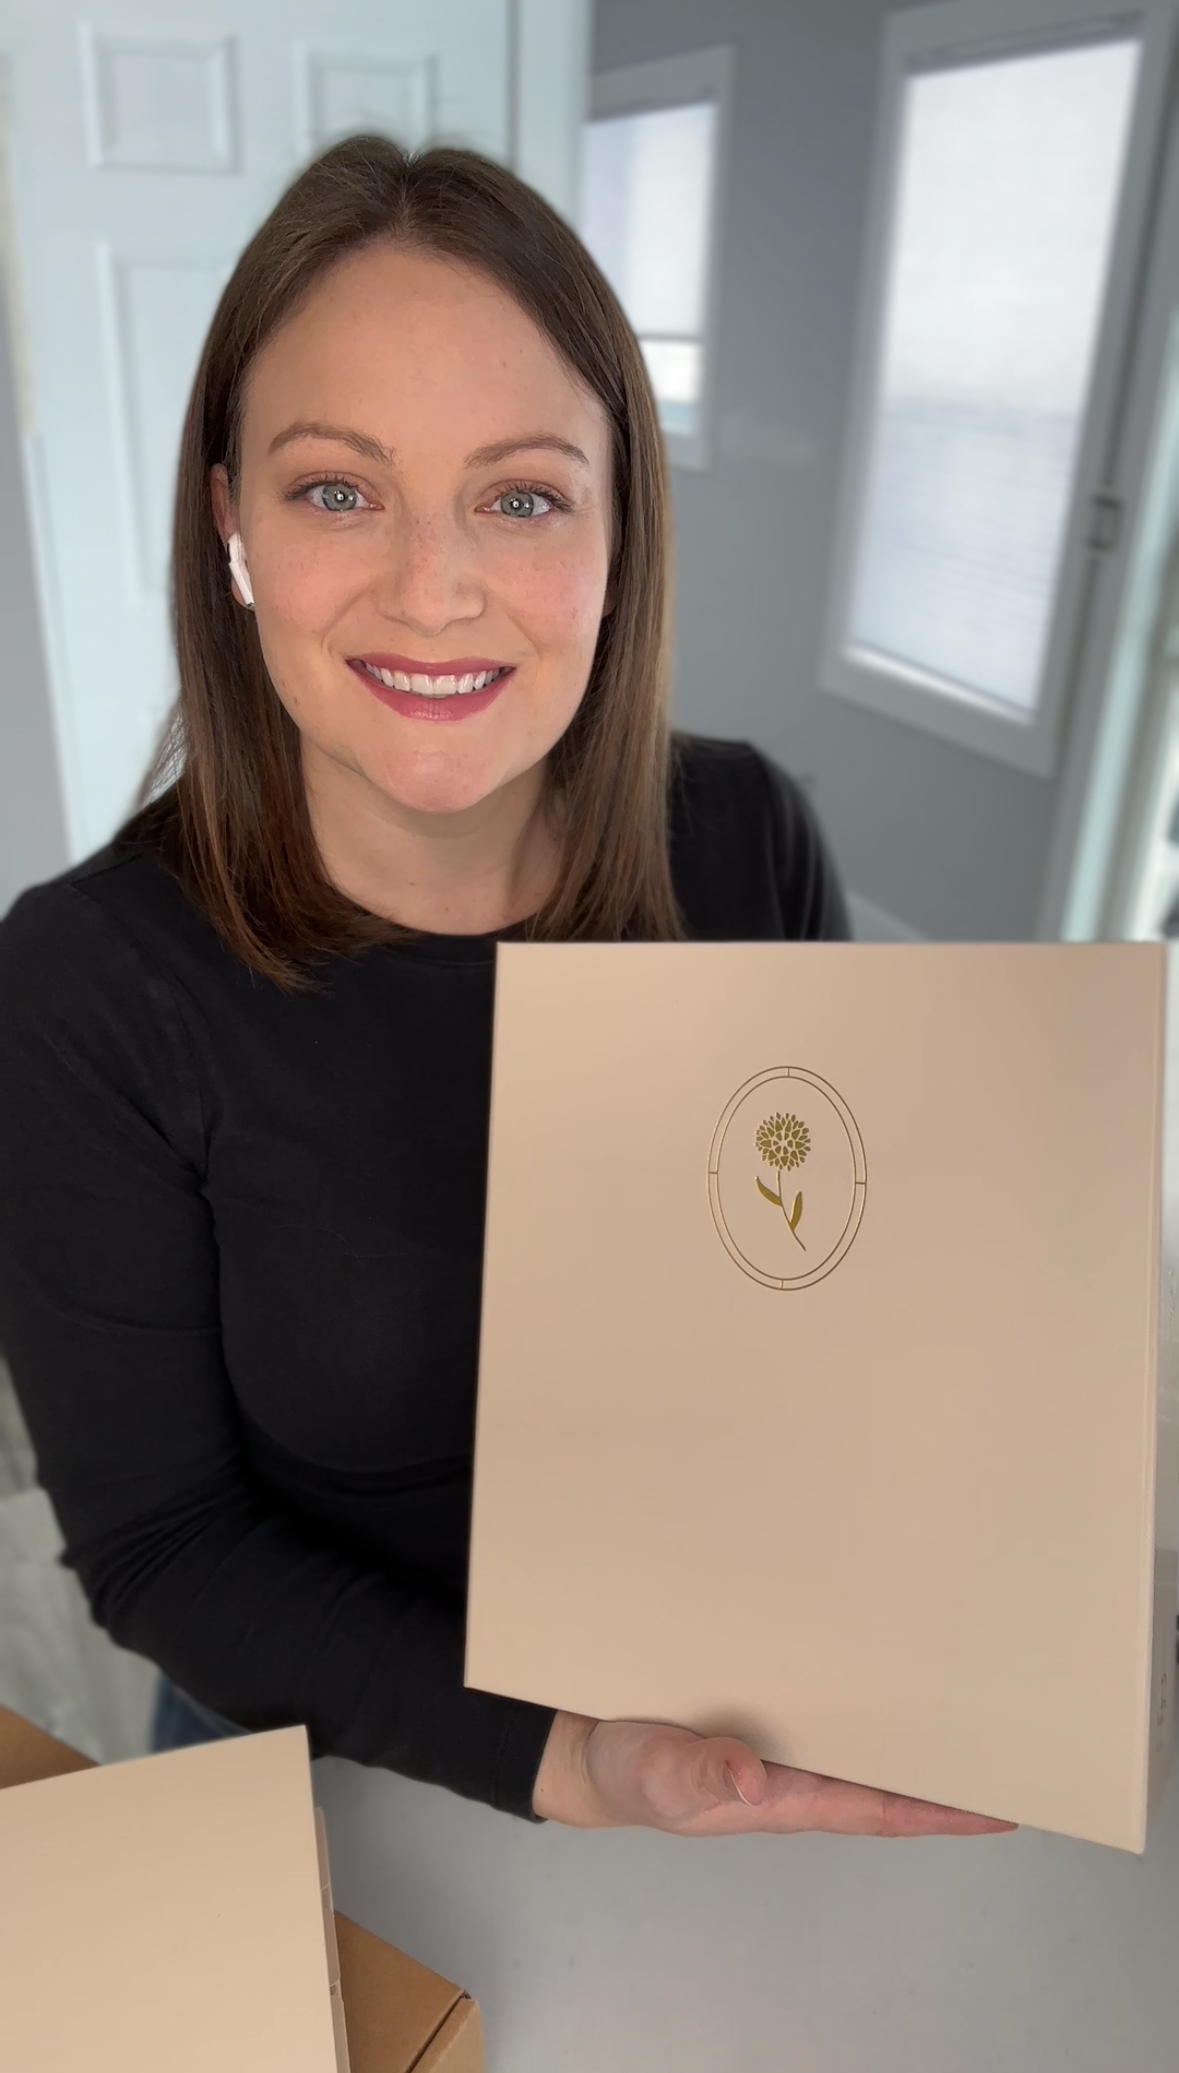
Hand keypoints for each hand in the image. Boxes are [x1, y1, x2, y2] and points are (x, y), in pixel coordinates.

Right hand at [532, 1711, 1016, 1838]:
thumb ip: (708, 1775)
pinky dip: (861, 1682)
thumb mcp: (665, 1780)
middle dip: (948, 1766)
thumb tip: (754, 1777)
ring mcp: (785, 1738)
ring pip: (865, 1734)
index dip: (944, 1812)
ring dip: (911, 1723)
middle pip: (890, 1774)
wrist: (593, 1745)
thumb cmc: (635, 1773)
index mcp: (790, 1798)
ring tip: (970, 1697)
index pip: (885, 1809)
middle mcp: (799, 1769)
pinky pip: (828, 1697)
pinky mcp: (764, 1702)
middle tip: (1011, 1741)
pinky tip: (884, 1656)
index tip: (1001, 1806)